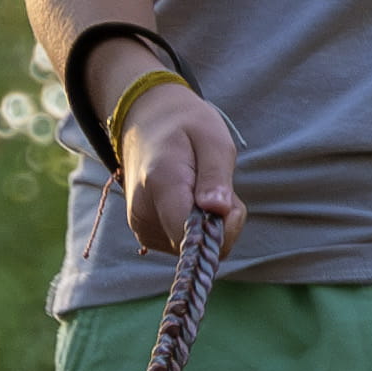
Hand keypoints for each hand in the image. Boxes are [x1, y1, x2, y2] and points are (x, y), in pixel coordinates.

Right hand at [118, 83, 243, 253]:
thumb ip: (216, 176)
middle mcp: (143, 212)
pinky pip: (183, 243)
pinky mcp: (145, 234)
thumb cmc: (186, 128)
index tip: (230, 203)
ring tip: (199, 188)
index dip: (221, 228)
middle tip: (218, 187)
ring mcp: (141, 226)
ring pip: (192, 246)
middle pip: (196, 244)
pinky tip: (189, 199)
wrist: (149, 124)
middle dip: (219, 223)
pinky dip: (195, 227)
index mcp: (161, 183)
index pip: (191, 233)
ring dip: (208, 224)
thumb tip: (218, 210)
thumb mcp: (212, 138)